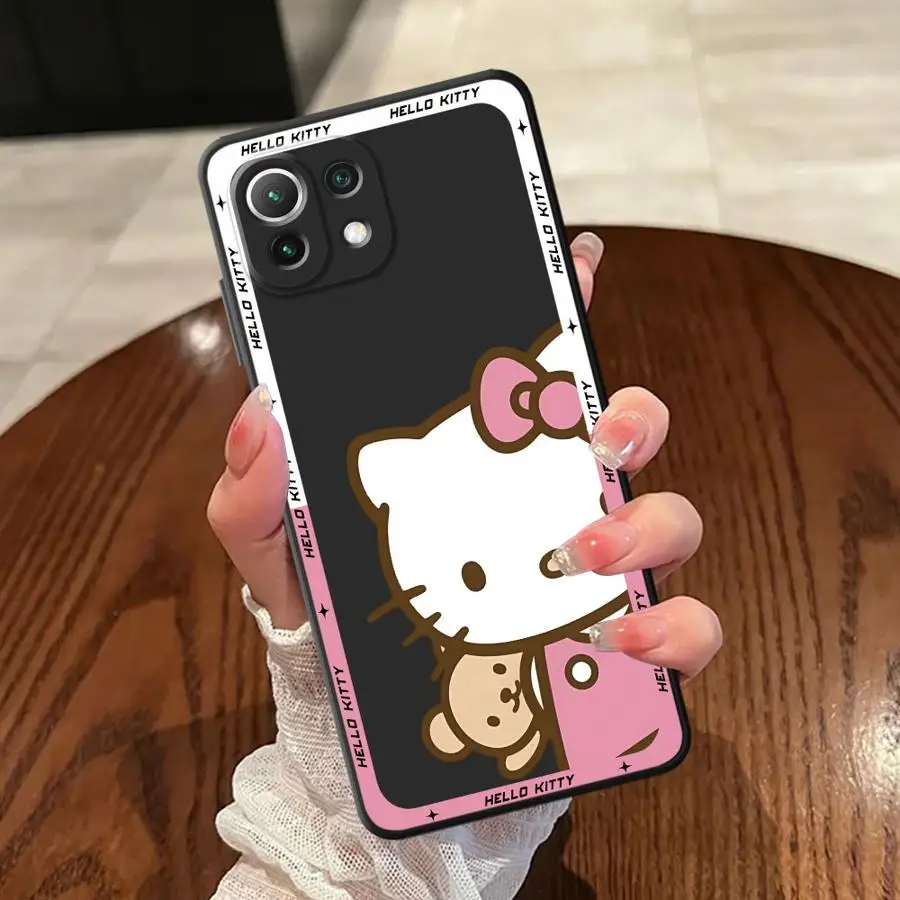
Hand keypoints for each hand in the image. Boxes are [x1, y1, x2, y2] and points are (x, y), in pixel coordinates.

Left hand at [207, 232, 721, 677]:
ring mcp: (591, 568)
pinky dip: (674, 629)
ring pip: (671, 517)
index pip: (537, 373)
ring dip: (648, 524)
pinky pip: (683, 627)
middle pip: (630, 428)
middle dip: (633, 414)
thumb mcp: (275, 542)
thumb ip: (256, 484)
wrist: (356, 701)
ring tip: (583, 551)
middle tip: (594, 433)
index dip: (568, 306)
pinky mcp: (615, 639)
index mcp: (482, 460)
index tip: (582, 258)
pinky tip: (623, 641)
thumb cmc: (326, 604)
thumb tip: (262, 413)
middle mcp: (551, 499)